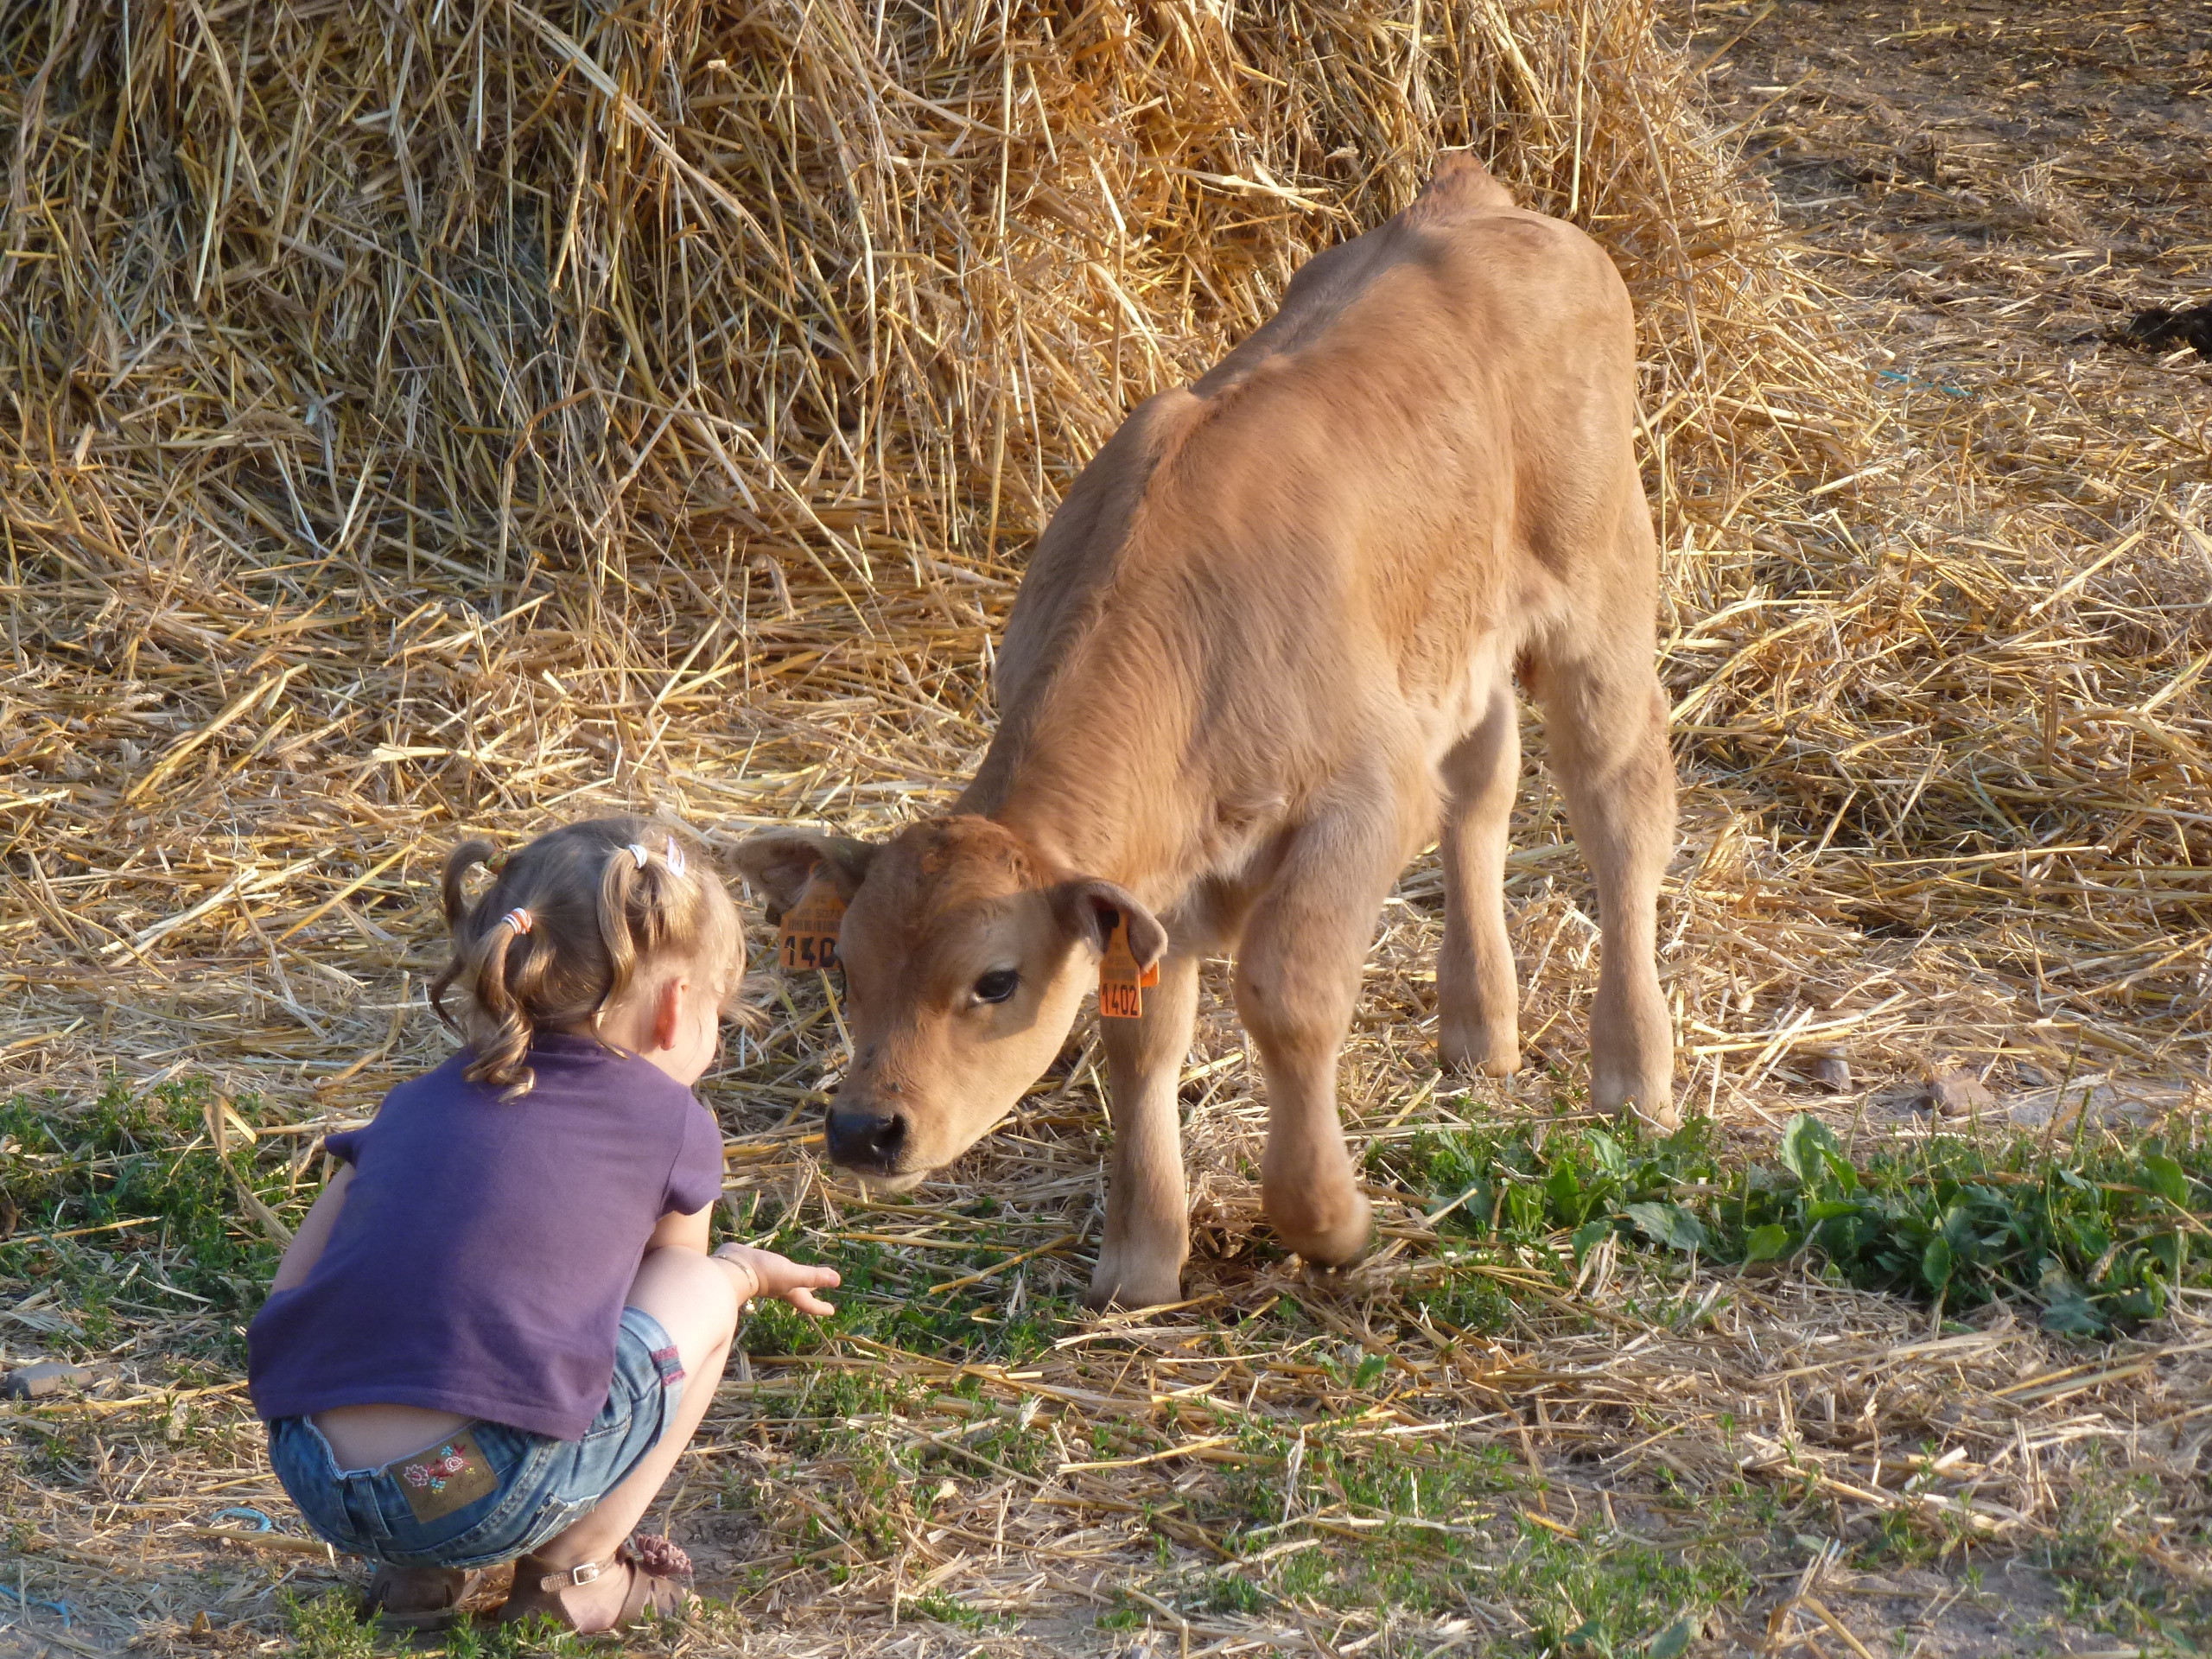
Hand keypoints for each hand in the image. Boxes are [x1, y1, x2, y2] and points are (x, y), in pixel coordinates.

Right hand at [713, 1243, 839, 1316]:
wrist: (733, 1266)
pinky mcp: (757, 1269)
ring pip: (785, 1283)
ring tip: (800, 1276)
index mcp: (790, 1292)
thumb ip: (813, 1277)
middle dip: (809, 1293)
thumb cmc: (765, 1274)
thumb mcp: (792, 1275)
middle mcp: (779, 1288)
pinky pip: (773, 1272)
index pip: (809, 1303)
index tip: (832, 1311)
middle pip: (798, 1294)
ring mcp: (767, 1280)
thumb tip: (838, 1280)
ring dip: (795, 1281)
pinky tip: (777, 1264)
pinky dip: (780, 1270)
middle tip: (819, 1292)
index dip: (821, 1307)